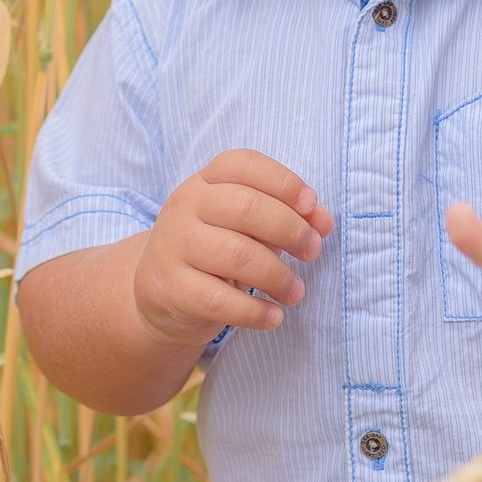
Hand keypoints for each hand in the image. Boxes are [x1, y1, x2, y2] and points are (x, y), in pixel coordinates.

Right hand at [133, 150, 334, 349]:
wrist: (157, 290)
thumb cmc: (214, 249)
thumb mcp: (246, 226)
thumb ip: (287, 217)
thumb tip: (324, 222)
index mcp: (204, 181)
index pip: (244, 164)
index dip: (284, 181)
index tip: (312, 206)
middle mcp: (185, 206)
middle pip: (246, 208)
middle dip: (291, 231)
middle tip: (312, 252)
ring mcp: (173, 246)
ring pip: (237, 256)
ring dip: (279, 277)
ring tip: (296, 292)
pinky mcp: (171, 289)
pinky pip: (220, 301)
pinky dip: (255, 312)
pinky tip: (273, 317)